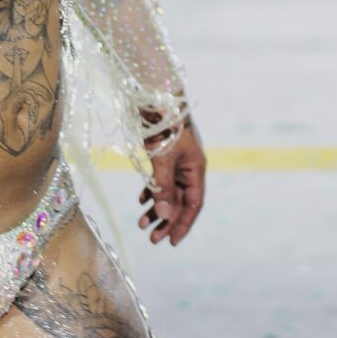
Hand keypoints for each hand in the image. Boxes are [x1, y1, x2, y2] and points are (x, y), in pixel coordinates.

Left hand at [138, 118, 205, 246]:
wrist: (155, 96)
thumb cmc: (164, 126)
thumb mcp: (164, 158)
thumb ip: (163, 187)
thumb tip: (164, 217)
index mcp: (195, 168)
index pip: (193, 204)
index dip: (183, 223)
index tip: (171, 241)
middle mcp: (188, 167)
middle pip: (179, 201)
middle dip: (166, 220)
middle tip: (152, 238)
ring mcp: (176, 160)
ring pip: (168, 191)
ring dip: (156, 208)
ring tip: (141, 224)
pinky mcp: (163, 154)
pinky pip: (160, 178)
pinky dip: (151, 190)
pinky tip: (141, 201)